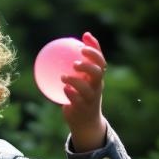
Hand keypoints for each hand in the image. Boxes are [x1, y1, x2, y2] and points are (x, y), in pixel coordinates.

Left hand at [60, 31, 107, 150]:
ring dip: (76, 81)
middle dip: (89, 64)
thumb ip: (73, 68)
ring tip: (63, 77)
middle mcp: (97, 86)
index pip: (100, 59)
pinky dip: (71, 94)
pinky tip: (64, 88)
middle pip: (98, 72)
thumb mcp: (79, 81)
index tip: (85, 36)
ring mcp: (92, 98)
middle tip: (76, 60)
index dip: (95, 47)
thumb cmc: (80, 96)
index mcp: (96, 77)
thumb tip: (59, 48)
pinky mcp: (84, 109)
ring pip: (88, 88)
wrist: (86, 121)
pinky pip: (78, 100)